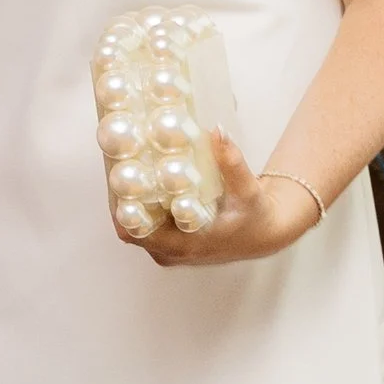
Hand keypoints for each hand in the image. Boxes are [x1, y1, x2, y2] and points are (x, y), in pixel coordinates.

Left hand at [128, 135, 327, 269]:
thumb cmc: (255, 216)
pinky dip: (143, 207)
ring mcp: (172, 249)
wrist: (266, 233)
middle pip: (131, 227)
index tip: (117, 179)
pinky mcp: (174, 243)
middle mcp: (174, 251)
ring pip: (137, 227)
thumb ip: (233, 163)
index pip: (137, 233)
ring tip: (127, 167)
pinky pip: (148, 226)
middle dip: (123, 198)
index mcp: (186, 244)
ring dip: (131, 202)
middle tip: (120, 164)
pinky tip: (142, 180)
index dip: (121, 208)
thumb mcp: (248, 190)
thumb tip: (217, 132)